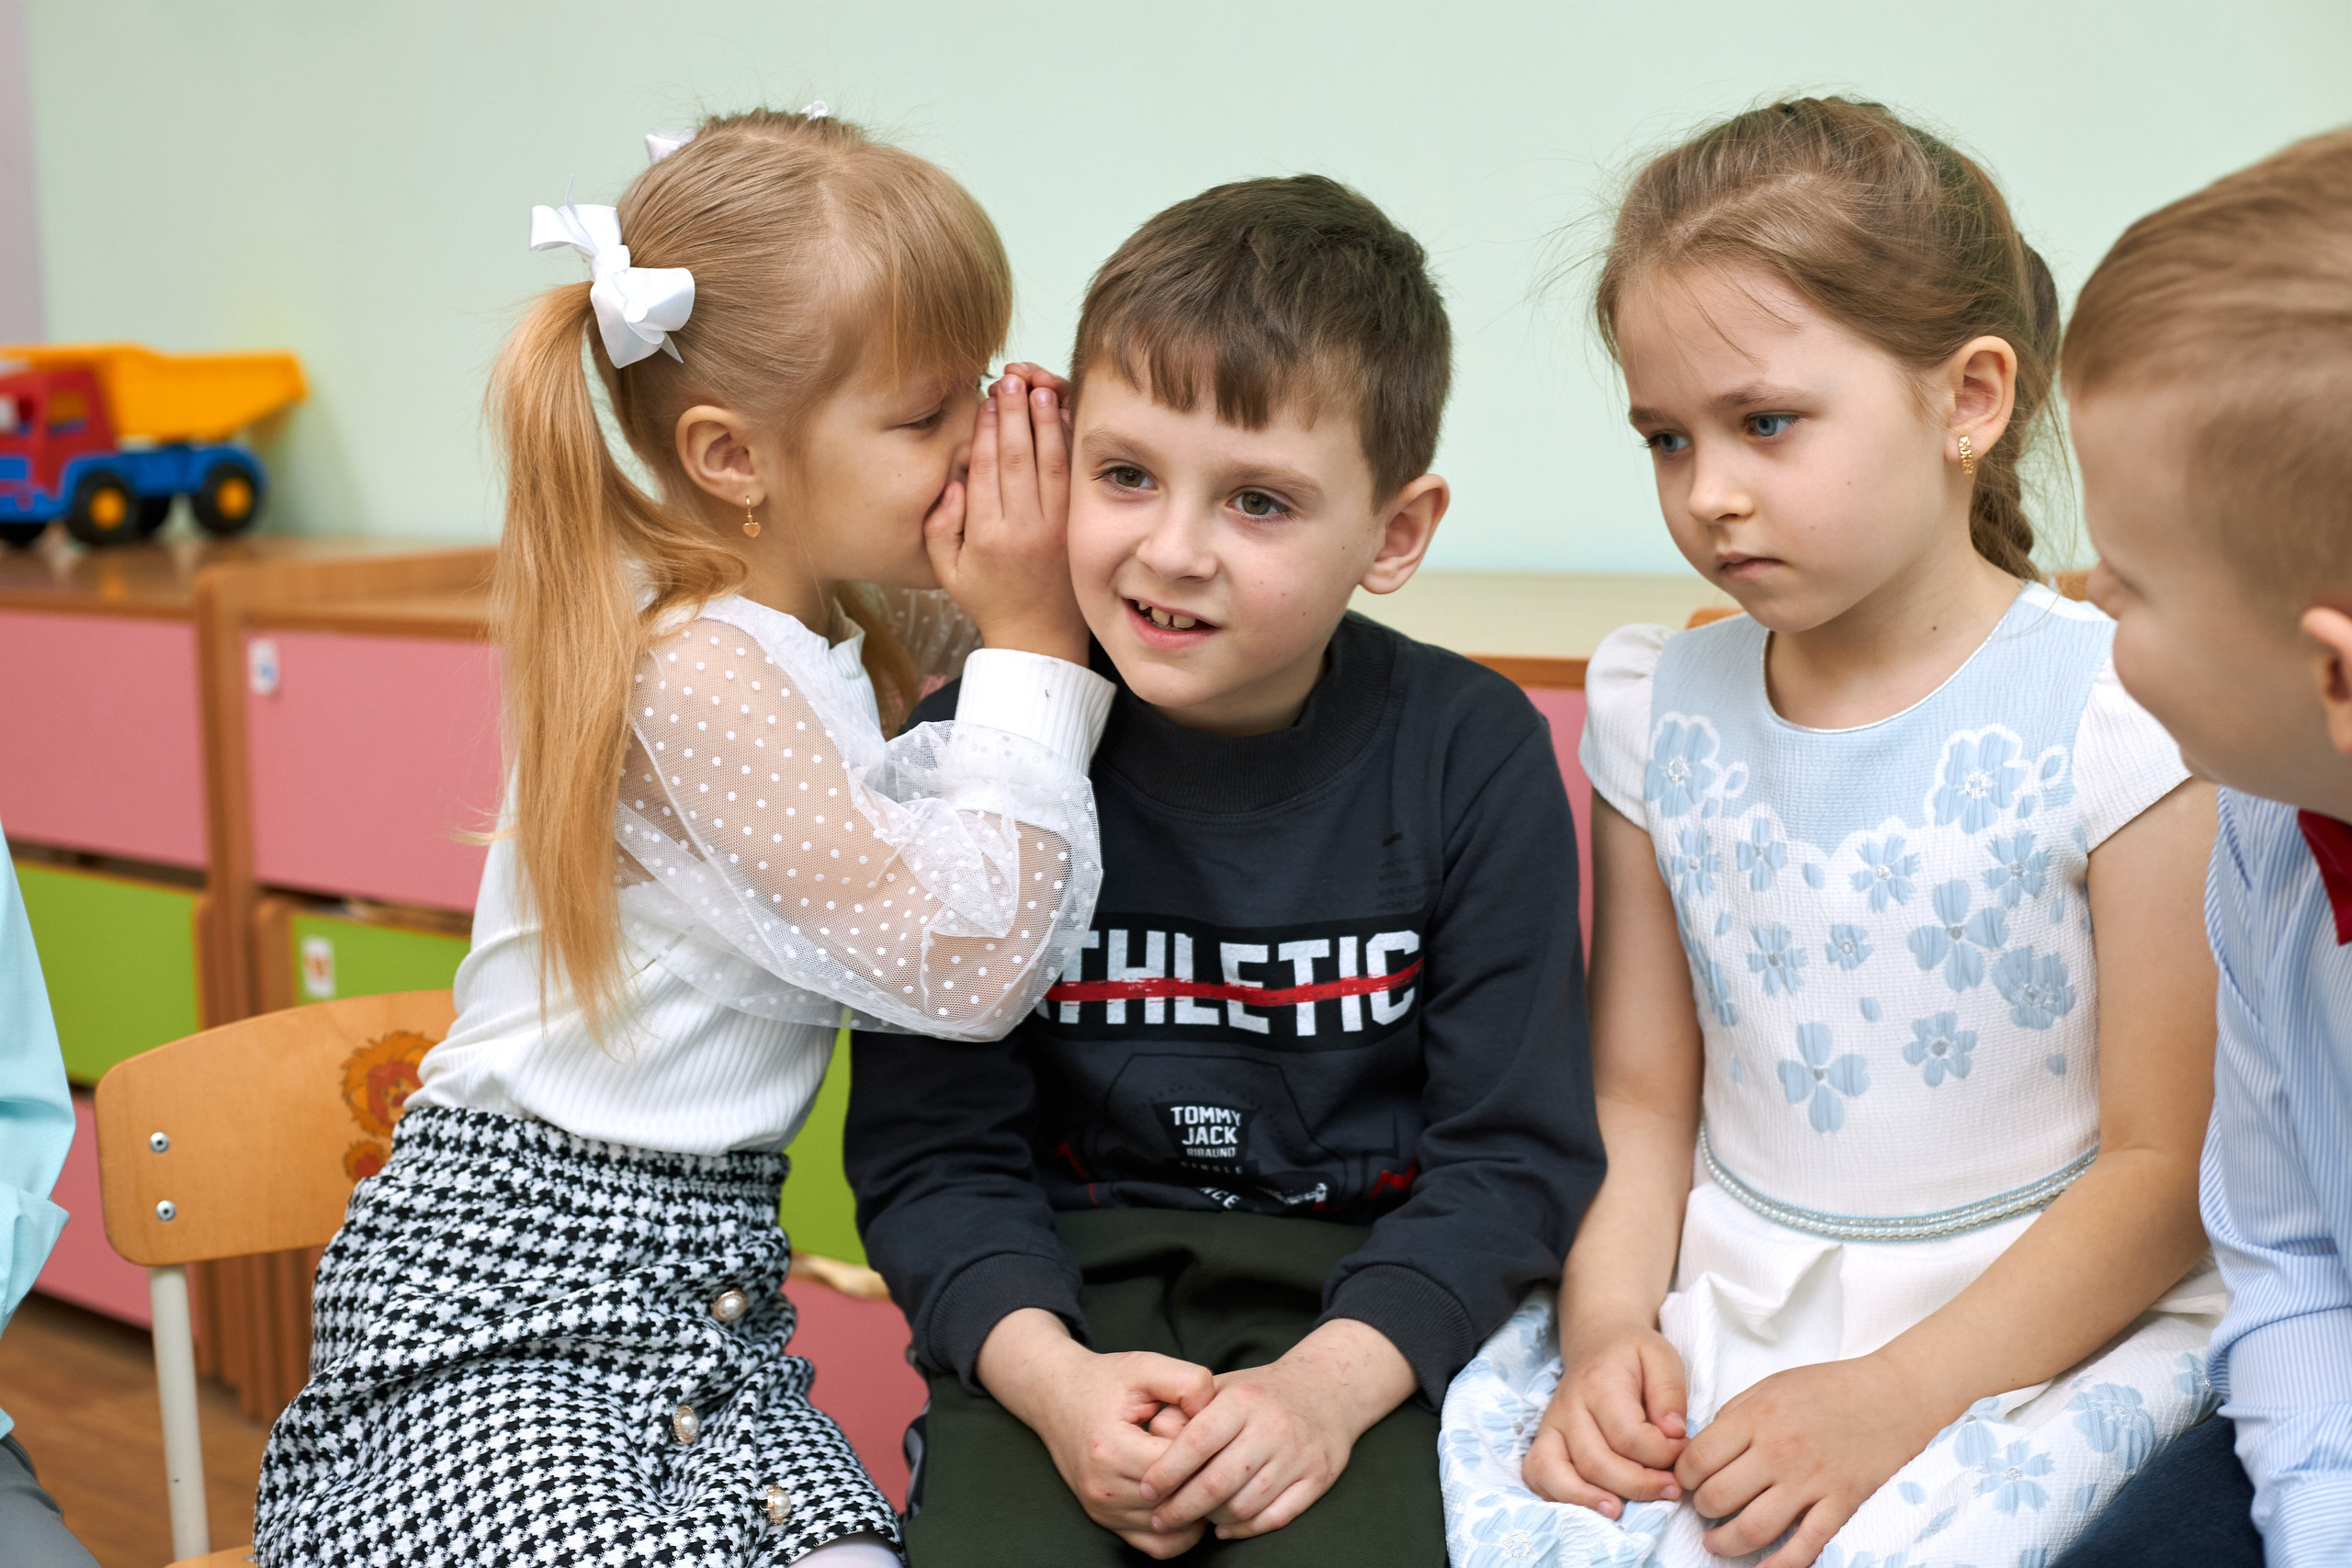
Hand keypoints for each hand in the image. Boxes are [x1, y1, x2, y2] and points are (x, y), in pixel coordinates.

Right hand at [925, 371, 1087, 665]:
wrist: (1037, 634)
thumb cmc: (988, 598)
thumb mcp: (947, 570)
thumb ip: (940, 526)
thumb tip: (954, 483)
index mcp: (989, 537)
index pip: (987, 471)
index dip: (987, 431)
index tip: (985, 401)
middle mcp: (1025, 528)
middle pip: (1020, 458)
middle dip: (1014, 414)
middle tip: (1010, 380)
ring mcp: (1056, 526)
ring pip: (1051, 462)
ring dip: (1045, 421)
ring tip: (1039, 387)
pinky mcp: (1076, 524)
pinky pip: (1072, 476)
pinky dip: (1068, 443)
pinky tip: (1065, 415)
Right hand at [976, 1309, 1216, 1557]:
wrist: (1057, 1397)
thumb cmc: (1105, 1381)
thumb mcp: (1146, 1366)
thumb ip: (1187, 1381)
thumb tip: (1215, 1411)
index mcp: (1111, 1448)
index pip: (1178, 1467)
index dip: (1206, 1450)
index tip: (1214, 1432)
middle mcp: (1102, 1487)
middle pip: (1177, 1499)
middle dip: (1204, 1479)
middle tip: (1218, 1456)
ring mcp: (1102, 1509)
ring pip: (1172, 1526)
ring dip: (1195, 1505)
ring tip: (1203, 1473)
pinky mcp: (1105, 1520)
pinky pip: (1157, 1545)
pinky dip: (1181, 1530)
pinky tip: (1187, 1497)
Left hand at [1138, 1319, 1415, 1541]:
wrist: (1327, 1390)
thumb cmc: (1260, 1393)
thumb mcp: (1223, 1387)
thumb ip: (1185, 1411)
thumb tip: (1150, 1440)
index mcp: (1244, 1400)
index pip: (1197, 1441)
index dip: (1167, 1471)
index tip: (1147, 1490)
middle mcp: (1273, 1427)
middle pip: (1218, 1483)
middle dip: (1181, 1508)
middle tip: (1161, 1518)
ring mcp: (1299, 1455)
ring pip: (1244, 1506)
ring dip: (1213, 1519)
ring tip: (1195, 1517)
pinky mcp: (1319, 1477)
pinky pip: (1275, 1518)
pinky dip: (1245, 1529)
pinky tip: (1225, 1526)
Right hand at [1523, 1318, 1687, 1516]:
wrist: (1597, 1342)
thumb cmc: (1633, 1356)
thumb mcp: (1662, 1358)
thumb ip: (1671, 1394)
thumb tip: (1674, 1435)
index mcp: (1600, 1382)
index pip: (1627, 1434)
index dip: (1661, 1454)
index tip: (1683, 1452)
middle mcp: (1569, 1406)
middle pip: (1595, 1461)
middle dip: (1637, 1485)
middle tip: (1670, 1488)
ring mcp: (1551, 1425)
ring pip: (1559, 1473)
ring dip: (1592, 1500)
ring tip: (1621, 1511)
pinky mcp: (1543, 1440)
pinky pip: (1537, 1475)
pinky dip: (1557, 1497)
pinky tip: (1588, 1505)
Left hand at [1673, 1353, 1948, 1567]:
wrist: (1894, 1396)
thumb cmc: (1830, 1388)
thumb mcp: (1772, 1386)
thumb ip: (1735, 1415)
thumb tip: (1703, 1448)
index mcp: (1758, 1417)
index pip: (1699, 1459)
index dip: (1684, 1476)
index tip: (1686, 1481)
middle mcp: (1780, 1451)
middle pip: (1719, 1496)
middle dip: (1702, 1509)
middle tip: (1704, 1510)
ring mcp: (1812, 1481)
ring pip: (1754, 1528)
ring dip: (1727, 1542)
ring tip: (1718, 1543)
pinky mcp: (1842, 1504)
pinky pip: (1806, 1546)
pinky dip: (1779, 1566)